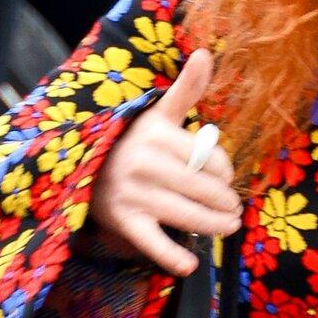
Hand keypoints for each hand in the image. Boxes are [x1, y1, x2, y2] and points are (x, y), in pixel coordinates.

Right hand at [90, 49, 239, 275]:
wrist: (82, 166)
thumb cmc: (132, 139)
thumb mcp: (157, 112)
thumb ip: (186, 88)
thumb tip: (207, 53)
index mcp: (157, 134)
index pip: (208, 158)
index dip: (225, 172)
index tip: (227, 178)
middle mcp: (145, 163)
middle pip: (202, 188)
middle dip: (225, 201)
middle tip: (234, 208)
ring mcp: (133, 194)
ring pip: (186, 214)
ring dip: (214, 225)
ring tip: (228, 227)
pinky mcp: (123, 221)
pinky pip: (152, 242)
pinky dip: (171, 256)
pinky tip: (190, 264)